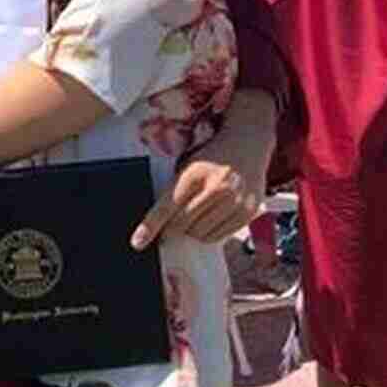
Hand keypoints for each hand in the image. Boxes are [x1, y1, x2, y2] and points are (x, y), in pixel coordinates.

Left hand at [131, 90, 271, 247]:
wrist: (248, 144)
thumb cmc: (212, 157)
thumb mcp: (188, 166)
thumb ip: (174, 191)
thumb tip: (157, 224)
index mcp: (196, 173)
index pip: (167, 206)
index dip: (151, 226)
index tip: (138, 242)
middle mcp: (217, 188)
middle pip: (182, 224)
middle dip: (172, 227)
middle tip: (173, 222)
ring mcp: (235, 201)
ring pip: (199, 234)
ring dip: (191, 230)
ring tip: (197, 214)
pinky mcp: (247, 213)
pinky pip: (218, 237)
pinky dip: (208, 233)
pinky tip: (211, 218)